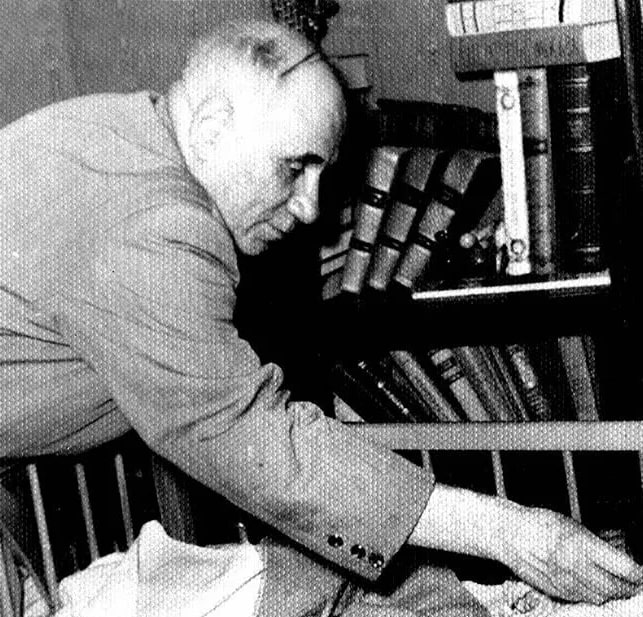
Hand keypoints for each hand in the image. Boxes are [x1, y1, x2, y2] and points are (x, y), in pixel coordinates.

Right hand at [498, 507, 642, 603]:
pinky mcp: (554, 591)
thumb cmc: (536, 523)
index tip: (641, 572)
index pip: (623, 568)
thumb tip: (616, 558)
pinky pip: (581, 599)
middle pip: (615, 588)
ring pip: (600, 597)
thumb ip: (593, 543)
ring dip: (612, 594)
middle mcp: (574, 566)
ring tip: (618, 586)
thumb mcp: (569, 525)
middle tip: (636, 582)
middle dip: (629, 587)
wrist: (506, 534)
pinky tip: (595, 588)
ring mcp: (564, 582)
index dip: (638, 573)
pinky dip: (593, 596)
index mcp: (580, 545)